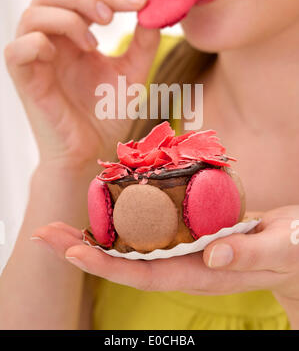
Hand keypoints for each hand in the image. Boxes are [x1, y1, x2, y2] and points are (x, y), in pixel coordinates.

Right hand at [4, 0, 159, 167]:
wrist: (92, 152)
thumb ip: (143, 43)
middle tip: (110, 18)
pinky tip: (60, 58)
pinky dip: (38, 44)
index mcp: (73, 37)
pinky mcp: (24, 80)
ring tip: (92, 45)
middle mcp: (52, 42)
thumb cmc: (107, 115)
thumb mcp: (132, 74)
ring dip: (66, 20)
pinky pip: (16, 49)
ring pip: (31, 14)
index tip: (142, 2)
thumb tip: (154, 10)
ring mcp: (36, 59)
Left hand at [31, 206, 298, 300]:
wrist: (296, 250)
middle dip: (84, 250)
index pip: (146, 273)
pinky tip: (103, 211)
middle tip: (46, 233)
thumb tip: (211, 256)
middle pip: (126, 262)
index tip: (73, 251)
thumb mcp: (281, 250)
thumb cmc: (292, 251)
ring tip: (62, 225)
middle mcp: (185, 265)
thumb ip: (249, 255)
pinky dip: (122, 221)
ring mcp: (183, 251)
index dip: (108, 264)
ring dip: (94, 236)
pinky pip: (148, 231)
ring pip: (131, 247)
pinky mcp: (186, 236)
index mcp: (203, 273)